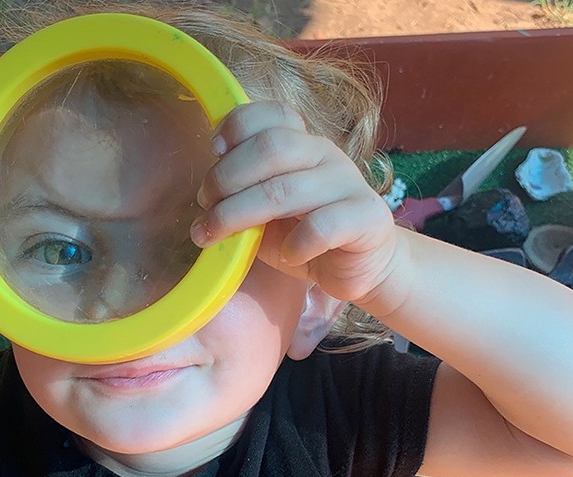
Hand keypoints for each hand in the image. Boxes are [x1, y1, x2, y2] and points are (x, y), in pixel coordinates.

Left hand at [192, 102, 399, 302]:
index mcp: (301, 143)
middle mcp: (325, 154)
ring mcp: (348, 183)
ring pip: (285, 189)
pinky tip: (287, 255)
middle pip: (271, 147)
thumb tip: (204, 197)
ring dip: (238, 214)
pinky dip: (295, 244)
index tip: (214, 150)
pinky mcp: (367, 217)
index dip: (238, 125)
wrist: (360, 266)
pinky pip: (322, 226)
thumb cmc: (305, 234)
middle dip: (225, 177)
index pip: (273, 113)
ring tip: (216, 236)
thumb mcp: (266, 210)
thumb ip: (243, 193)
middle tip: (205, 205)